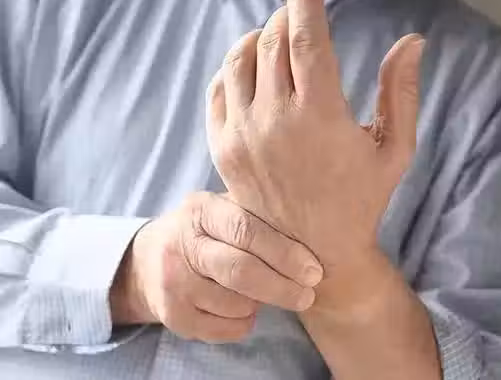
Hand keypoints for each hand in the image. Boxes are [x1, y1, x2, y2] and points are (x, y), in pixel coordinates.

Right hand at [109, 192, 322, 342]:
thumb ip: (258, 216)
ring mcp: (172, 283)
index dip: (284, 253)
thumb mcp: (223, 209)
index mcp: (201, 210)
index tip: (313, 270)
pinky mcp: (172, 315)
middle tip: (307, 294)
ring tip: (270, 292)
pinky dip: (244, 322)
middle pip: (240, 271)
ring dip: (262, 303)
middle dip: (281, 287)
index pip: (246, 231)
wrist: (147, 260)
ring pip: (235, 304)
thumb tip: (317, 233)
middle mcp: (181, 245)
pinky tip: (246, 308)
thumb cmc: (206, 231)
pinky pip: (224, 329)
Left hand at [206, 0, 424, 308]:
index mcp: (320, 118)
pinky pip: (218, 89)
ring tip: (276, 36)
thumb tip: (413, 41)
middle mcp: (274, 122)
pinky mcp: (222, 149)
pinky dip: (233, 67)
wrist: (314, 254)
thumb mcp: (394, 150)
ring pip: (240, 60)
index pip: (306, 40)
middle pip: (273, 43)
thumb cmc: (361, 201)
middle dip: (287, 17)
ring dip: (258, 37)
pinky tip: (251, 66)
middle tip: (300, 13)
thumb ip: (402, 92)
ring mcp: (242, 135)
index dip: (306, 2)